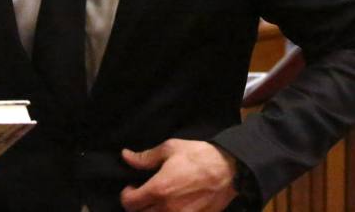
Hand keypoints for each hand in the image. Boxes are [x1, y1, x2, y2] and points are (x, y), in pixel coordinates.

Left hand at [120, 139, 236, 211]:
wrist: (228, 170)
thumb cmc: (198, 156)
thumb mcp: (170, 149)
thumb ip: (146, 157)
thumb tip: (126, 156)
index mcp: (158, 189)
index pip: (129, 203)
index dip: (126, 195)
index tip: (133, 188)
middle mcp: (167, 208)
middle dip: (137, 206)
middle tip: (143, 196)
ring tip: (156, 203)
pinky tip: (172, 207)